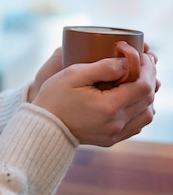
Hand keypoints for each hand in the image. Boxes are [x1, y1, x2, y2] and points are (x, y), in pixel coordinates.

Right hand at [31, 51, 157, 146]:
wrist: (44, 126)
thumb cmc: (55, 97)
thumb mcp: (74, 74)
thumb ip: (103, 67)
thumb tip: (126, 62)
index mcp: (108, 106)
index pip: (143, 86)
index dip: (148, 68)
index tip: (143, 55)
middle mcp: (116, 123)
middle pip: (148, 100)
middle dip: (150, 77)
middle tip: (143, 62)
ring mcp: (115, 134)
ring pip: (147, 115)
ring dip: (147, 95)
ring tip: (138, 79)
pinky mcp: (112, 140)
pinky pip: (137, 125)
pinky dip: (140, 109)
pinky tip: (130, 97)